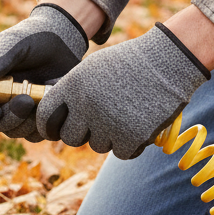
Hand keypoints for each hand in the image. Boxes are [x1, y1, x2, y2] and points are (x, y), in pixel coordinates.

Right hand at [0, 3, 88, 140]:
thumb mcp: (14, 42)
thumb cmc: (32, 37)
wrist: (62, 41)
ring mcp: (18, 112)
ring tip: (39, 99)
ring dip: (26, 121)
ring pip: (15, 131)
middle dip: (8, 118)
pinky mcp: (38, 118)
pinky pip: (37, 133)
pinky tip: (51, 103)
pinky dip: (43, 123)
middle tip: (25, 101)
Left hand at [35, 25, 209, 158]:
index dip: (49, 126)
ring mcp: (109, 122)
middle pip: (70, 137)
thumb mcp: (92, 69)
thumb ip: (71, 91)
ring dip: (110, 136)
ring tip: (125, 114)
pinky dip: (130, 144)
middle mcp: (86, 105)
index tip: (55, 129)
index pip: (45, 116)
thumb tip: (54, 117)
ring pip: (97, 145)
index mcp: (73, 86)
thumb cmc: (128, 64)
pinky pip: (121, 153)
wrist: (167, 61)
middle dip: (82, 133)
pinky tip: (139, 124)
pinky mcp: (131, 137)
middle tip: (99, 122)